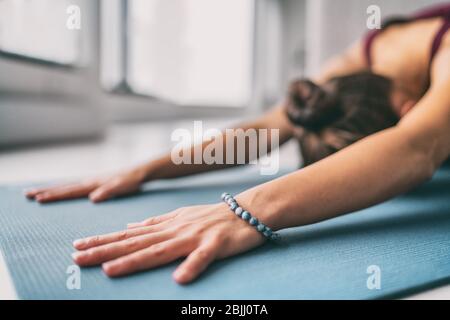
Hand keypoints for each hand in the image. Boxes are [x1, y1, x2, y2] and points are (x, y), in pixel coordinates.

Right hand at [24, 167, 147, 202]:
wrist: (140, 171)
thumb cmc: (132, 181)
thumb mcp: (122, 187)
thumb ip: (109, 191)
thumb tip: (93, 198)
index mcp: (94, 184)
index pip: (70, 191)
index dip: (54, 195)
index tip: (38, 199)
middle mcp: (90, 182)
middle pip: (64, 187)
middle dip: (45, 191)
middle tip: (27, 195)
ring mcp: (92, 181)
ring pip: (68, 186)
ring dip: (52, 189)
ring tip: (36, 192)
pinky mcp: (96, 183)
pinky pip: (75, 187)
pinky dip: (64, 189)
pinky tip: (61, 191)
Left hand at [71, 203, 265, 283]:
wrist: (247, 210)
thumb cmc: (213, 216)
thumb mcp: (180, 216)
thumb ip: (155, 222)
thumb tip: (130, 227)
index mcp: (167, 225)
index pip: (130, 234)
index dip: (103, 241)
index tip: (78, 246)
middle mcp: (176, 230)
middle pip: (137, 243)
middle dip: (106, 251)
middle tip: (78, 259)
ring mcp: (195, 236)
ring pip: (160, 250)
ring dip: (135, 260)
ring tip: (110, 271)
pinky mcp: (216, 244)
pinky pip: (203, 258)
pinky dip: (191, 266)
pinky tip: (179, 279)